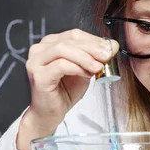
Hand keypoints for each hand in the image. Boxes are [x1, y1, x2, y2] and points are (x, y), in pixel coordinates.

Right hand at [16, 29, 118, 149]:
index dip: (93, 40)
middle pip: (69, 40)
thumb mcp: (85, 70)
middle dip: (92, 47)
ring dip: (85, 57)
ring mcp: (36, 62)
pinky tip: (87, 73)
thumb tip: (112, 46)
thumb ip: (95, 57)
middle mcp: (40, 49)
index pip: (74, 35)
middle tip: (107, 56)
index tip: (110, 48)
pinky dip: (77, 67)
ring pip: (63, 49)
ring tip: (98, 67)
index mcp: (50, 44)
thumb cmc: (65, 92)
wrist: (50, 114)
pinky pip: (61, 65)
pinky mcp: (39, 76)